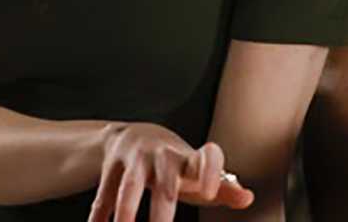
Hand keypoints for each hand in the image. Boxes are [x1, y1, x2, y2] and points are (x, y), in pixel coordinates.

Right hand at [88, 123, 254, 221]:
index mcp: (189, 158)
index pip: (206, 157)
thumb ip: (223, 188)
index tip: (208, 194)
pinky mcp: (110, 167)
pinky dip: (99, 217)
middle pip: (164, 184)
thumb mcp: (197, 172)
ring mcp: (134, 159)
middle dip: (162, 212)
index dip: (209, 172)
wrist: (134, 134)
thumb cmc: (176, 164)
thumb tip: (248, 198)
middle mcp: (162, 156)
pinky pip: (103, 196)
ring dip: (126, 214)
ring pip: (129, 187)